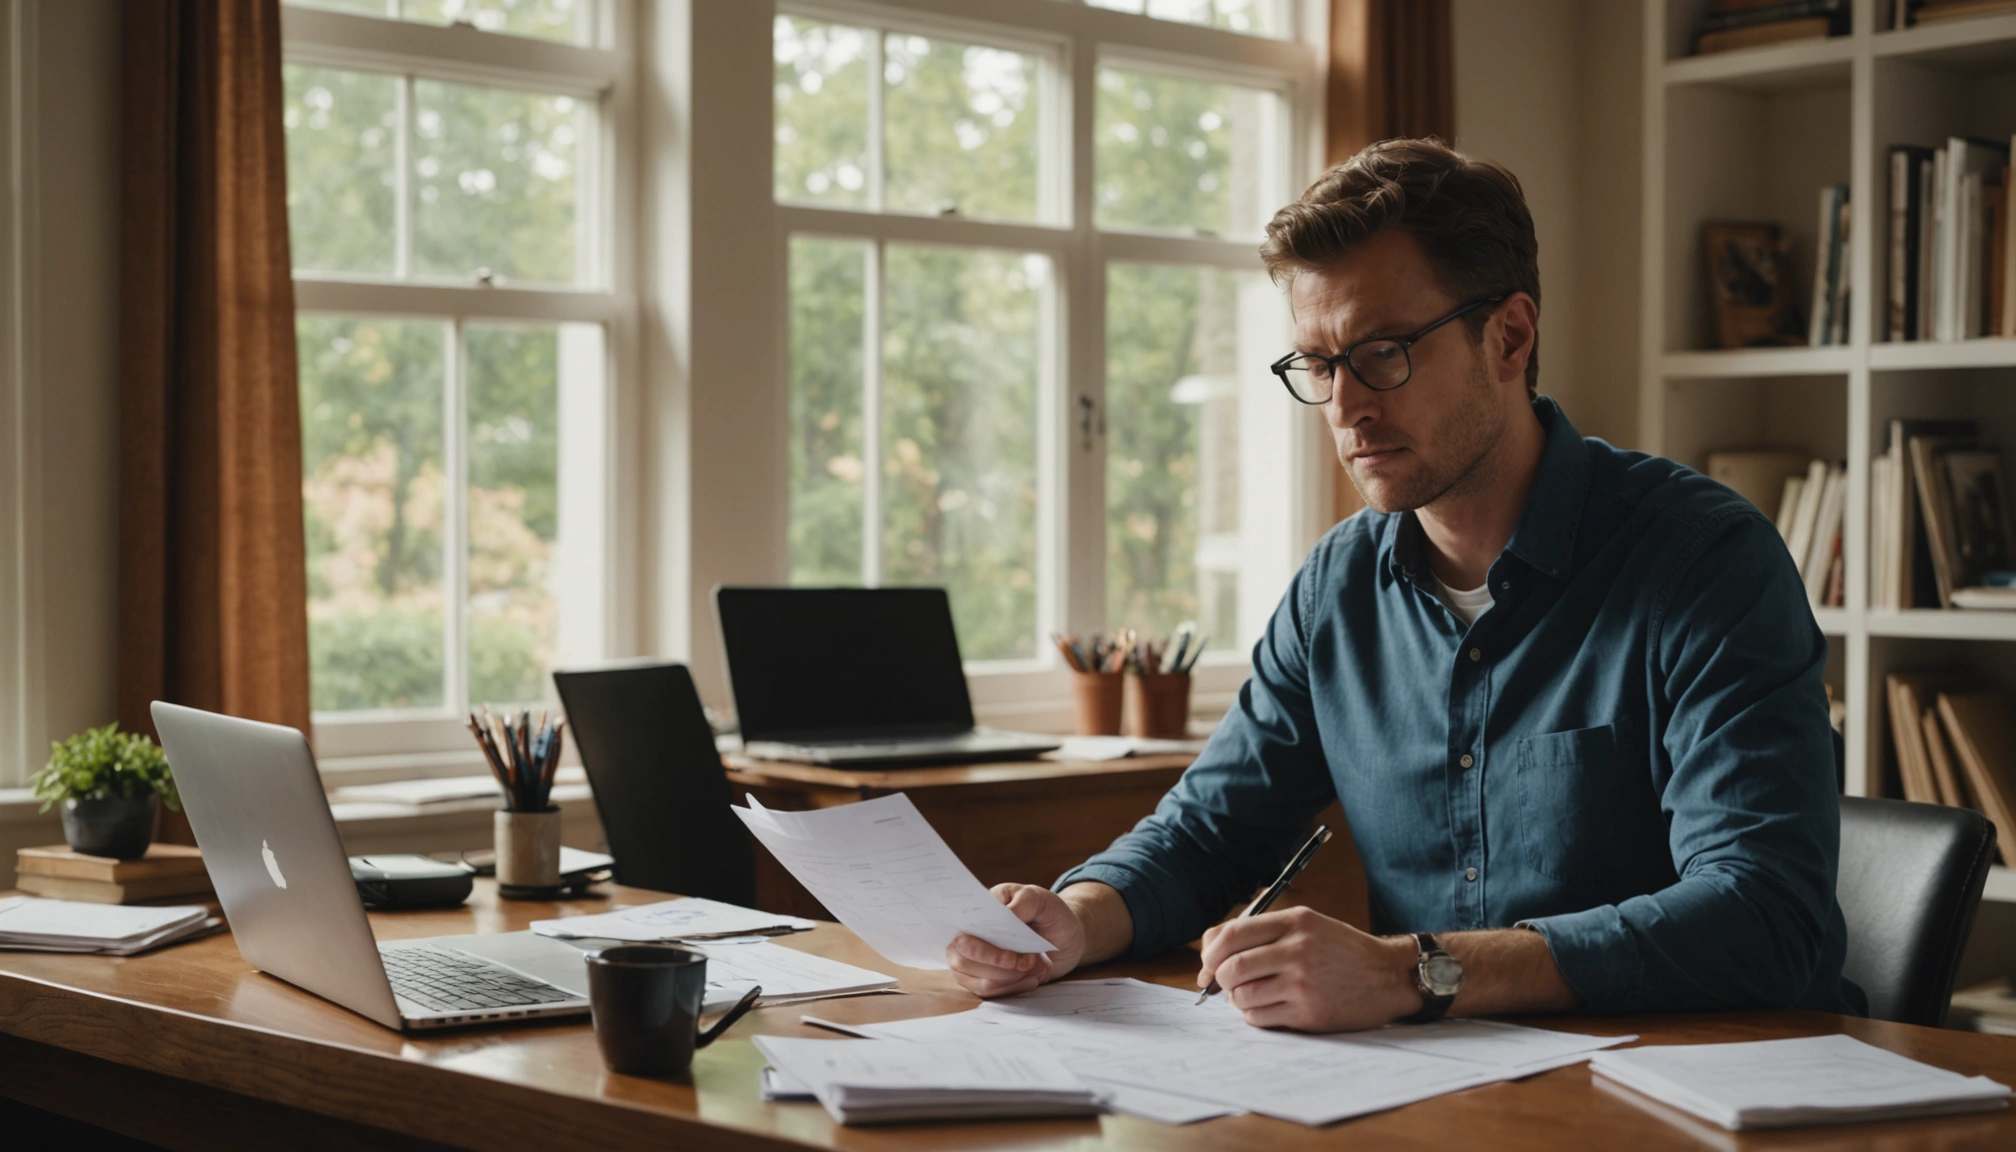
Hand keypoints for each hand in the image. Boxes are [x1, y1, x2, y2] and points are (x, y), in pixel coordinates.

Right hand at [945, 883, 1085, 998]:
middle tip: (1030, 961)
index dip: (983, 951)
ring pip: (979, 981)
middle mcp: (967, 935)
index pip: (961, 934)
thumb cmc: (1047, 912)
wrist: (1064, 935)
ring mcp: (972, 960)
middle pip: (964, 961)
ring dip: (1010, 979)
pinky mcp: (982, 978)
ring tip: (1036, 968)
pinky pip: (989, 992)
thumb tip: (1007, 913)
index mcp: (977, 911)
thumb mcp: (1041, 899)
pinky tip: (1032, 979)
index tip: (1012, 958)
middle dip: (1000, 968)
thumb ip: (1025, 901)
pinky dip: (1013, 988)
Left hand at [1197, 906, 1420, 1031]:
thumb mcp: (1306, 925)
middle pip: (1230, 968)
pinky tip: (1268, 1008)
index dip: (1209, 953)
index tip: (1205, 966)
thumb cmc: (1341, 950)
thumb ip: (1262, 931)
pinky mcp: (1309, 1013)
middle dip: (1219, 980)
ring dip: (1237, 999)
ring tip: (1251, 995)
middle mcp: (1297, 950)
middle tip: (1226, 985)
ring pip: (1242, 996)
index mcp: (1294, 922)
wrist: (1388, 976)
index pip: (1231, 935)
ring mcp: (1303, 983)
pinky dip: (1254, 1015)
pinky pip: (1260, 1017)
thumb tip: (1209, 948)